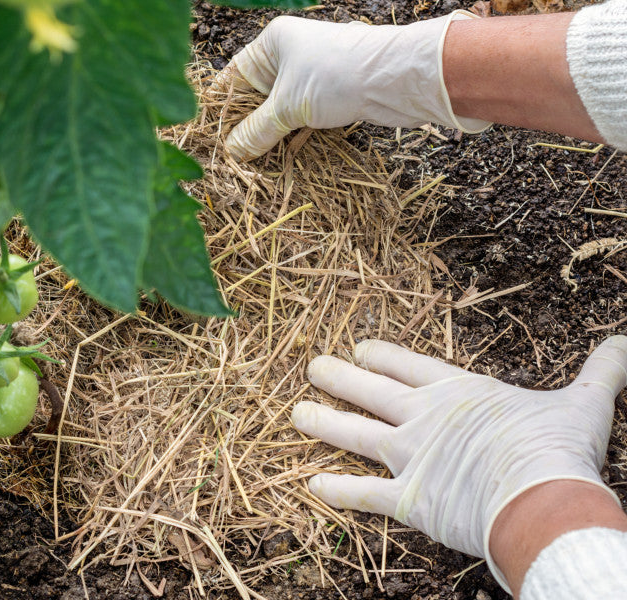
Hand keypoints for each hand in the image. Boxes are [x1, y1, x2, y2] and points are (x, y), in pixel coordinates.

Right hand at [220, 12, 490, 159]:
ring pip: (279, 111)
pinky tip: (284, 157)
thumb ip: (256, 131)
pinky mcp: (330, 96)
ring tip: (253, 163)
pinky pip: (302, 119)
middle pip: (255, 97)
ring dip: (270, 137)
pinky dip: (293, 137)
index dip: (220, 108)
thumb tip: (232, 151)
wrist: (396, 79)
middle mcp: (289, 55)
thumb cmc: (337, 77)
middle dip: (246, 127)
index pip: (232, 77)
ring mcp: (311, 76)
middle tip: (231, 157)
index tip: (209, 136)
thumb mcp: (287, 107)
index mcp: (272, 44)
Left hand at [292, 336, 626, 592]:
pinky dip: (337, 491)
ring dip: (324, 423)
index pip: (408, 364)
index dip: (382, 354)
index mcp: (457, 391)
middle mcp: (423, 418)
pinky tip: (312, 486)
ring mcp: (410, 456)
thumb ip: (602, 370)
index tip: (360, 347)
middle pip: (371, 392)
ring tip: (296, 414)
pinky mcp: (407, 498)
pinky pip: (363, 493)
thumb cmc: (558, 448)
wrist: (543, 498)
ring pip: (354, 434)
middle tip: (313, 368)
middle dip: (340, 378)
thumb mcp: (584, 401)